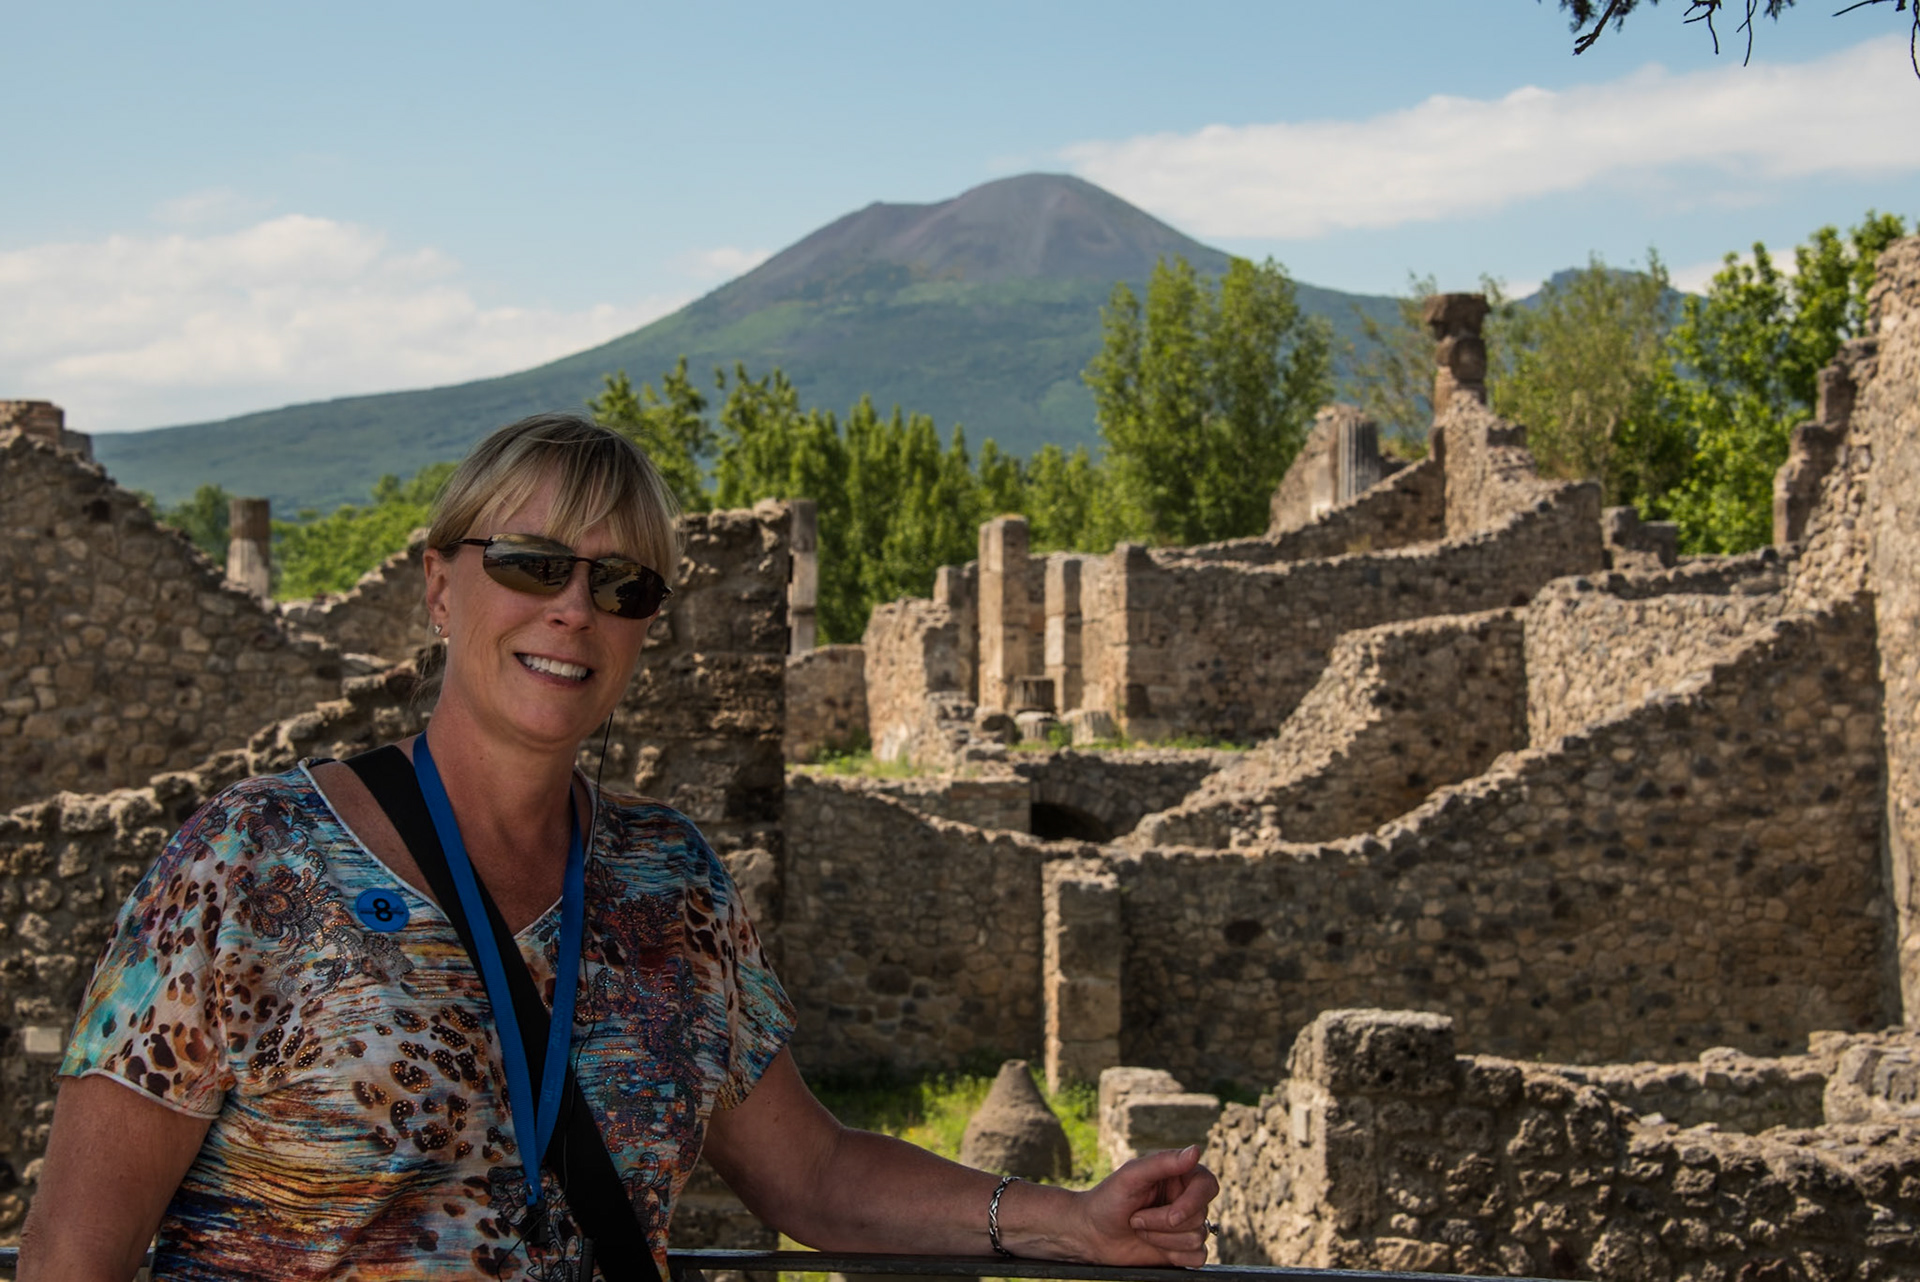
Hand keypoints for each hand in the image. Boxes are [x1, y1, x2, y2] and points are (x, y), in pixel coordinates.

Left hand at [1070, 1145, 1218, 1265]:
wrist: (1092, 1234)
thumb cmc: (1108, 1199)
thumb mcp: (1131, 1176)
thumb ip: (1163, 1162)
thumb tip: (1196, 1151)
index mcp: (1179, 1175)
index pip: (1208, 1186)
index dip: (1193, 1203)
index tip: (1170, 1215)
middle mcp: (1187, 1199)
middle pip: (1200, 1217)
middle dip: (1163, 1223)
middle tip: (1136, 1218)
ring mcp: (1186, 1225)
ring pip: (1197, 1238)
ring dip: (1161, 1239)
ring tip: (1139, 1229)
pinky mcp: (1184, 1249)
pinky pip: (1198, 1257)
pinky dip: (1173, 1255)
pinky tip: (1152, 1245)